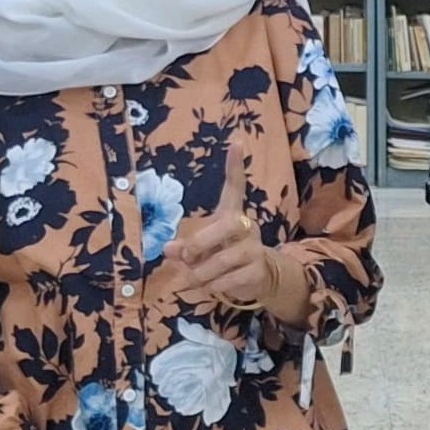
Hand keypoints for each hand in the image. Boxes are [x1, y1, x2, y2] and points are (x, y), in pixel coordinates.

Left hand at [158, 157, 288, 314]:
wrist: (260, 277)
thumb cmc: (225, 257)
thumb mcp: (202, 251)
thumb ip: (185, 248)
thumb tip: (168, 249)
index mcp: (232, 215)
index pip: (234, 187)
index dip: (235, 166)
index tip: (235, 142)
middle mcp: (246, 226)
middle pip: (226, 225)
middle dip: (199, 244)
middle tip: (184, 258)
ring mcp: (255, 247)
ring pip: (221, 260)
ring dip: (200, 274)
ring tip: (192, 281)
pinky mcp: (258, 269)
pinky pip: (228, 279)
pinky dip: (212, 287)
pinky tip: (210, 287)